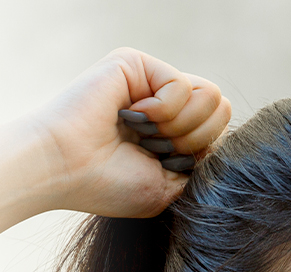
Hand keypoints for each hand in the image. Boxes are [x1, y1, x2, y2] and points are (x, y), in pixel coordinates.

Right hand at [25, 47, 231, 216]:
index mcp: (172, 135)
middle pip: (221, 111)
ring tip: (142, 134)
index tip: (163, 167)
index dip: (200, 156)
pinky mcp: (138, 64)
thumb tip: (225, 124)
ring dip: (179, 127)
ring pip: (210, 96)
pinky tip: (131, 117)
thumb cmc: (109, 185)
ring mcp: (152, 83)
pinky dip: (162, 111)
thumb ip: (203, 161)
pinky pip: (182, 85)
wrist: (64, 169)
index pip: (220, 133)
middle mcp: (164, 106)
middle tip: (153, 150)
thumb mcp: (170, 187)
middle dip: (193, 140)